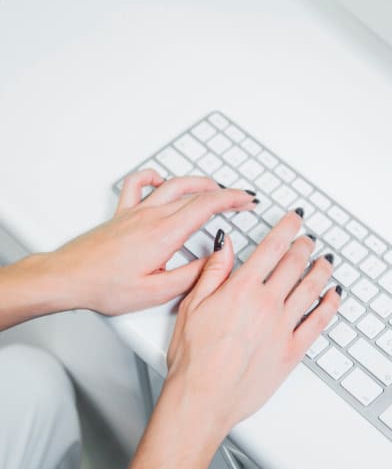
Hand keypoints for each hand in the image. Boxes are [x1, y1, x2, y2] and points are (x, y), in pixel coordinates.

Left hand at [49, 169, 257, 314]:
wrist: (66, 278)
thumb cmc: (104, 287)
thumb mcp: (156, 292)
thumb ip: (192, 275)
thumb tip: (214, 260)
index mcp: (165, 234)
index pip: (207, 205)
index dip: (233, 200)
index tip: (248, 201)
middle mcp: (152, 216)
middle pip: (196, 192)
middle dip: (224, 193)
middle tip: (240, 200)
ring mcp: (136, 211)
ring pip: (174, 183)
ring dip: (198, 182)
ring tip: (213, 189)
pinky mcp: (122, 213)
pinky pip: (138, 183)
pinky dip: (155, 177)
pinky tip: (162, 182)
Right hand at [124, 211, 340, 468]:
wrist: (204, 397)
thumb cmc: (194, 358)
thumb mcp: (192, 305)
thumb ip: (213, 272)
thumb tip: (226, 245)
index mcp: (242, 290)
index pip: (272, 248)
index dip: (287, 228)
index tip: (296, 218)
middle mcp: (268, 304)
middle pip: (295, 265)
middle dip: (304, 246)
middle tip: (309, 239)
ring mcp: (284, 327)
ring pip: (311, 289)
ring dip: (321, 270)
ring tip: (326, 260)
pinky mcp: (293, 350)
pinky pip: (319, 322)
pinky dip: (330, 305)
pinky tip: (334, 295)